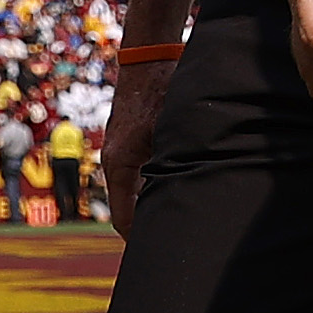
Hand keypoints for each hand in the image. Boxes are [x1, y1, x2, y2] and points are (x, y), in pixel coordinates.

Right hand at [99, 60, 169, 239]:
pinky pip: (139, 175)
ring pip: (136, 191)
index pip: (124, 217)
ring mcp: (122, 151)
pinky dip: (154, 187)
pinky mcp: (131, 142)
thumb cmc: (163, 87)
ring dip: (153, 206)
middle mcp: (116, 161)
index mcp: (121, 163)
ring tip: (177, 224)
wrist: (149, 56)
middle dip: (149, 226)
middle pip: (129, 208)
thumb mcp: (176, 126)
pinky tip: (177, 190)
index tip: (156, 256)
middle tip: (171, 246)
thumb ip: (180, 159)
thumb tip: (196, 189)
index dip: (140, 239)